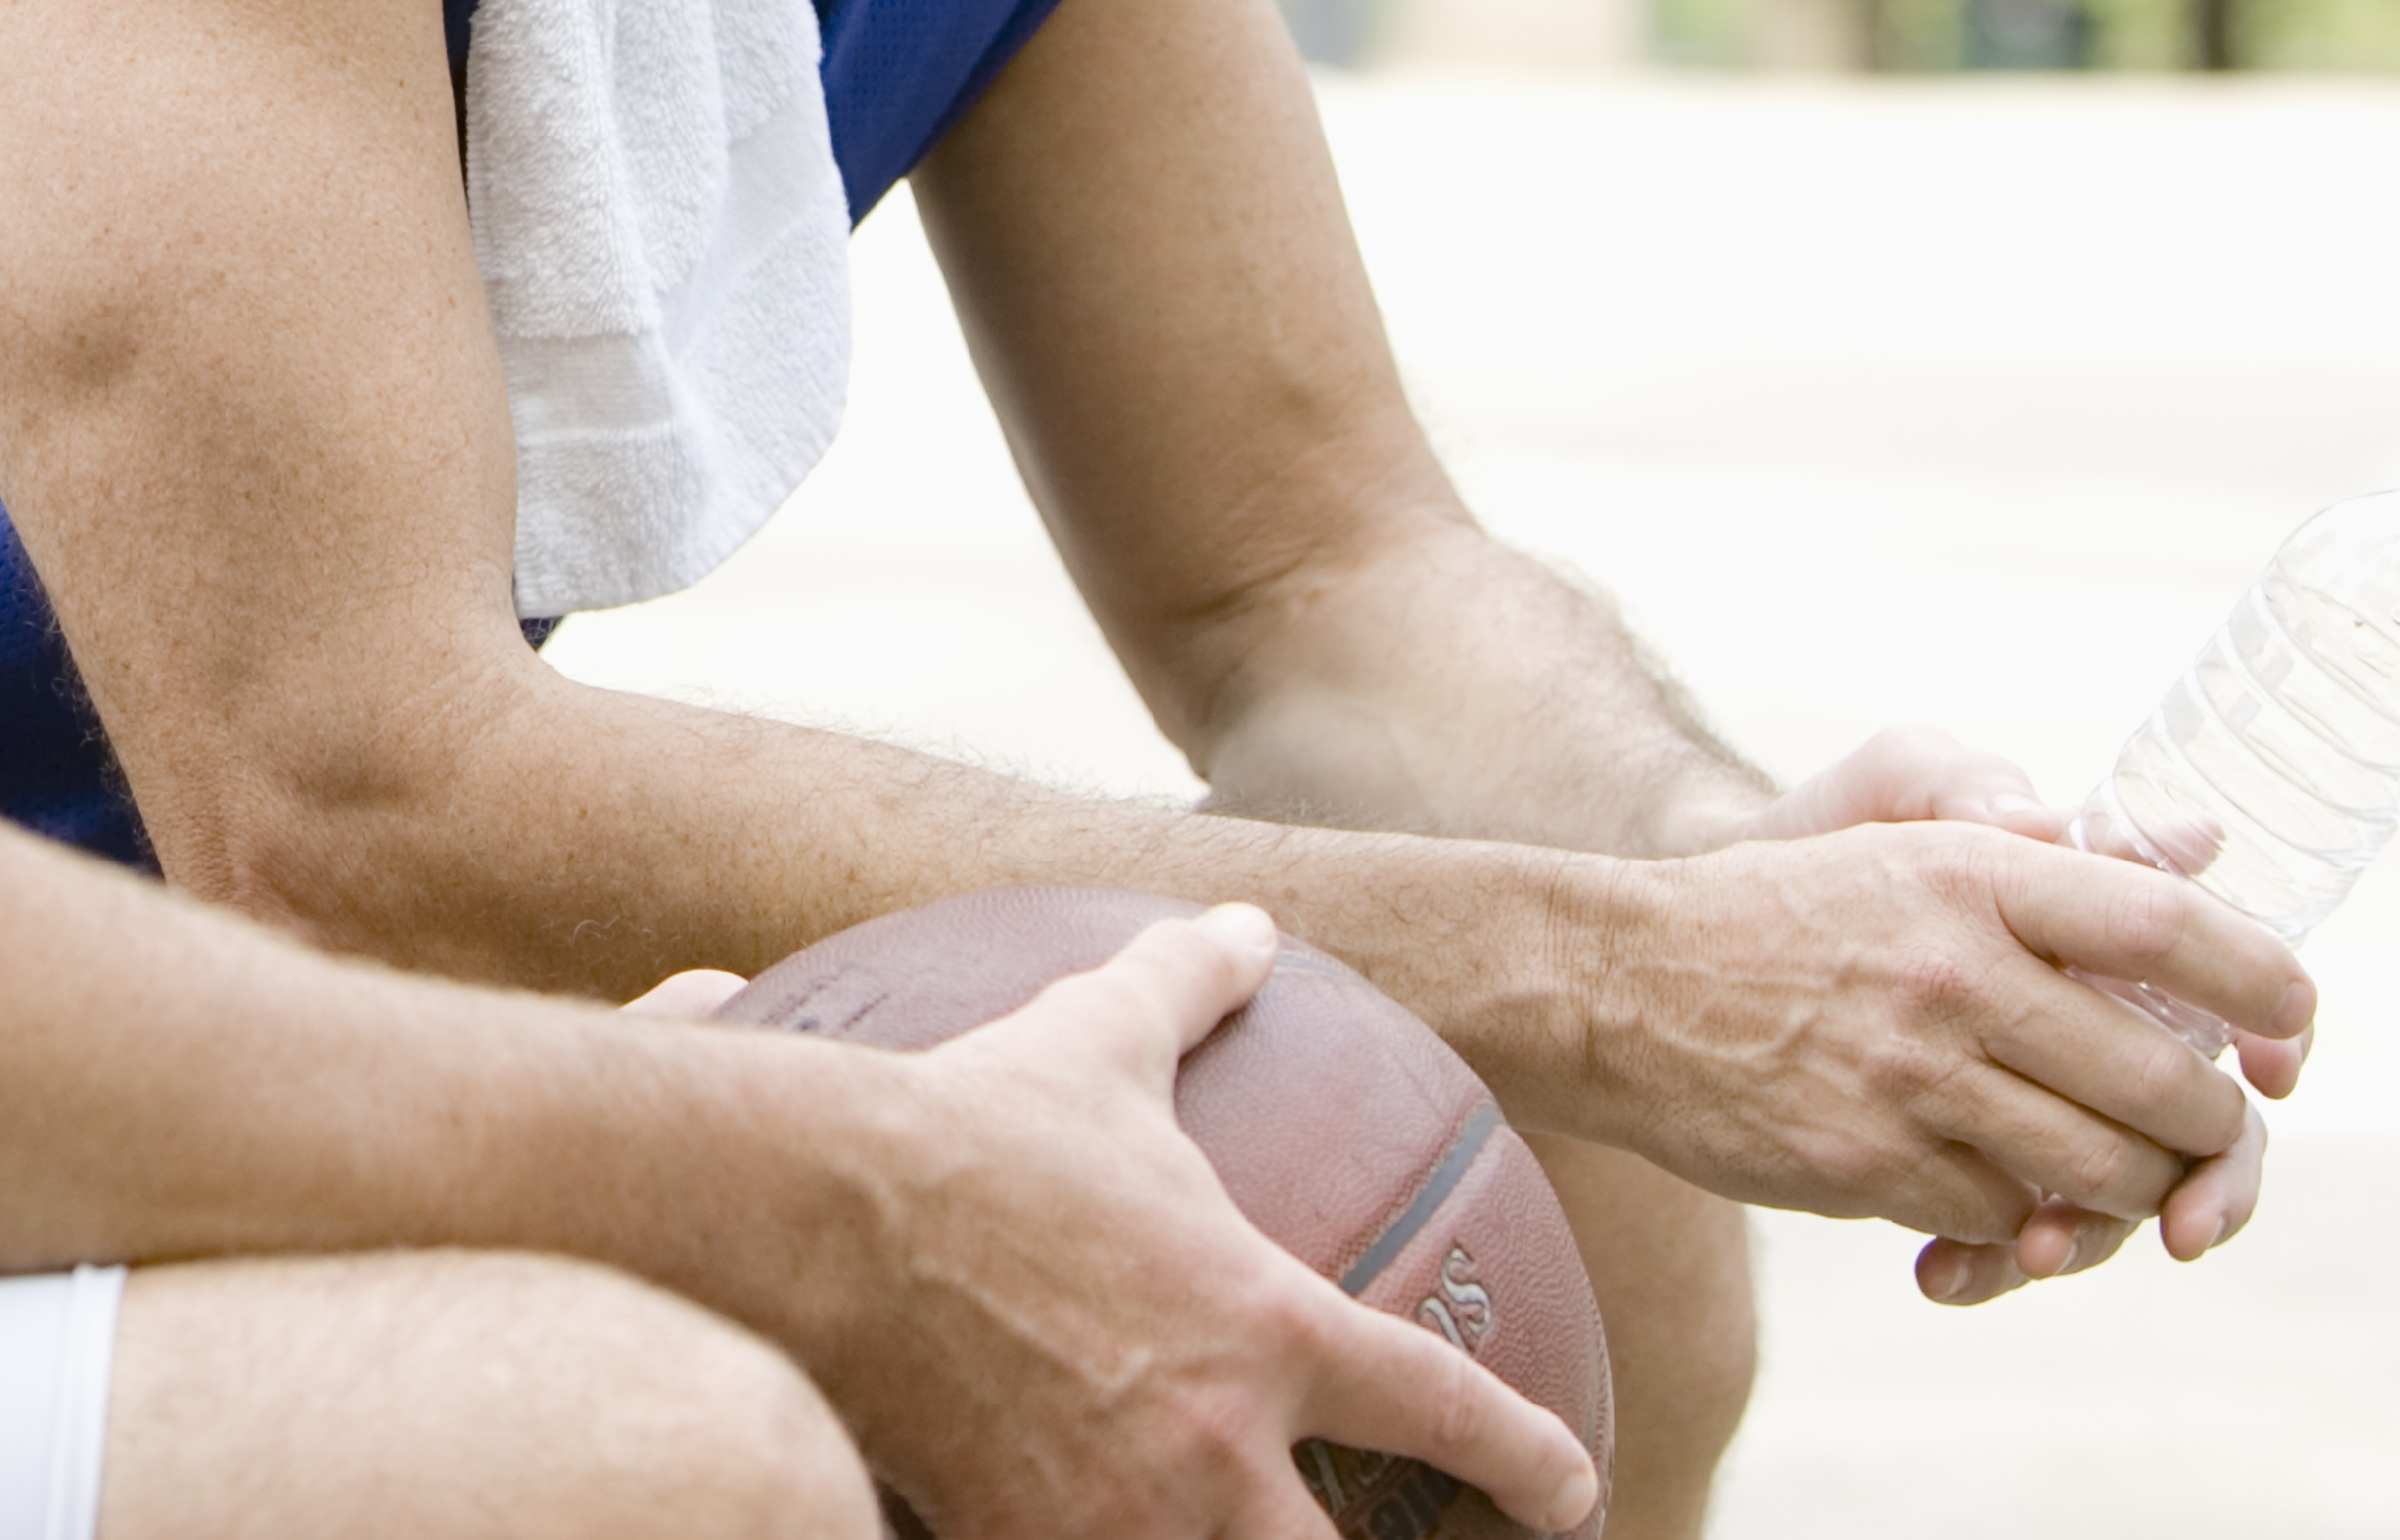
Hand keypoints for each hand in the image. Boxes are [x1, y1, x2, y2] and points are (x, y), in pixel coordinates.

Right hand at [810, 907, 1599, 1539]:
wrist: (826, 1212)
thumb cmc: (971, 1122)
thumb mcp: (1093, 1039)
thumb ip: (1183, 986)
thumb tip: (1247, 922)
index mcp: (1263, 1323)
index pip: (1442, 1403)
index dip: (1530, 1458)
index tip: (1573, 1493)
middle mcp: (1217, 1444)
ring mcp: (1121, 1514)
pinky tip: (1043, 1539)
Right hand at [1723, 733, 2308, 1301]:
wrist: (1613, 983)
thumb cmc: (1779, 915)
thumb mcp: (1900, 846)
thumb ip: (2039, 859)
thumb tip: (2206, 851)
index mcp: (1969, 876)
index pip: (2170, 928)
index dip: (2263, 984)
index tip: (2289, 1026)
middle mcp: (1951, 971)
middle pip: (2167, 1082)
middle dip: (2208, 1124)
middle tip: (2199, 1125)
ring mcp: (1911, 1075)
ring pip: (2106, 1171)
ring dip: (2131, 1189)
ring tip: (2113, 1171)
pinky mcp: (1869, 1162)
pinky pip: (2011, 1219)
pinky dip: (2023, 1221)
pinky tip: (1994, 1189)